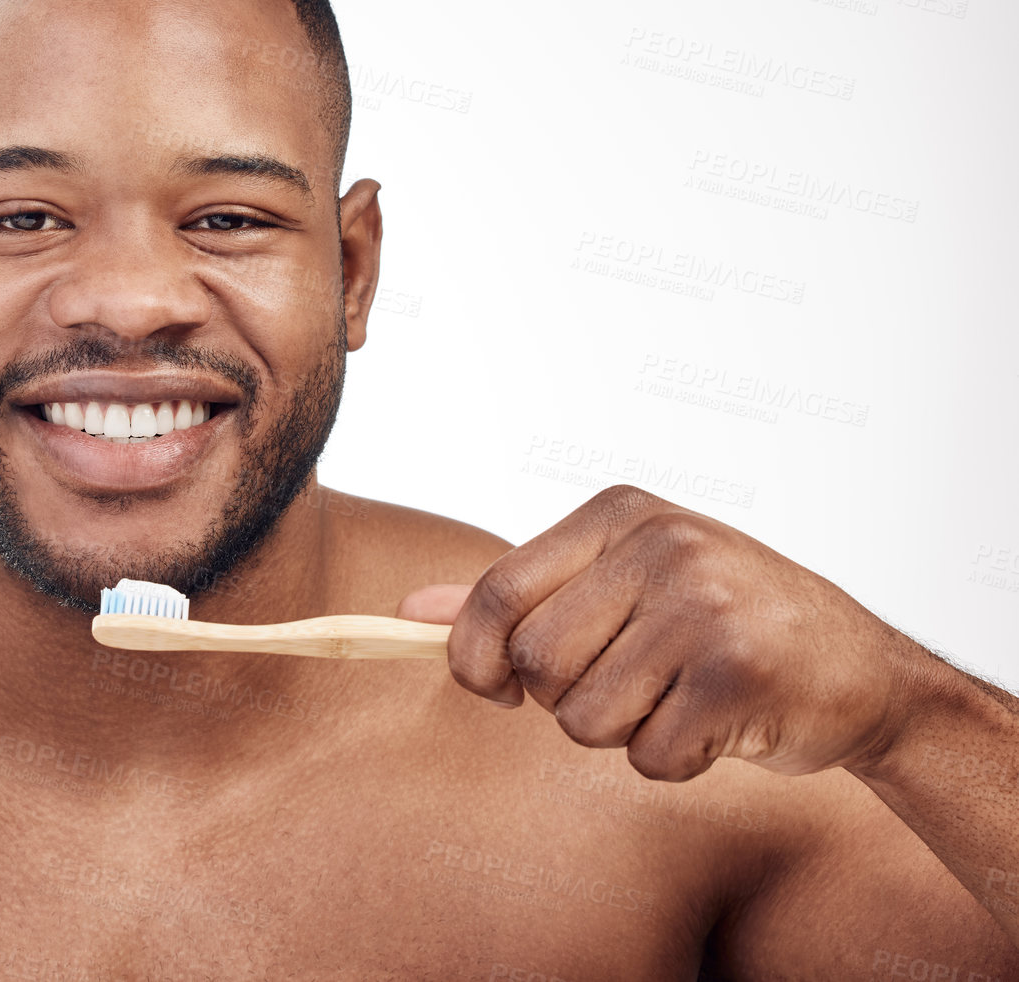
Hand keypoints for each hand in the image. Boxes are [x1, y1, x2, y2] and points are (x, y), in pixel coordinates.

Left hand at [398, 485, 931, 781]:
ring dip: (620, 734)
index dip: (472, 656)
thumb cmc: (722, 624)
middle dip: (563, 699)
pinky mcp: (739, 676)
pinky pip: (647, 756)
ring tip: (676, 699)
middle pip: (536, 663)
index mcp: (620, 514)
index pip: (498, 591)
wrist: (863, 670)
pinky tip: (715, 726)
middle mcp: (661, 547)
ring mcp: (704, 608)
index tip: (490, 686)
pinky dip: (671, 761)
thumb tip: (411, 612)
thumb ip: (518, 595)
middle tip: (622, 687)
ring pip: (583, 718)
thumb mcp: (620, 583)